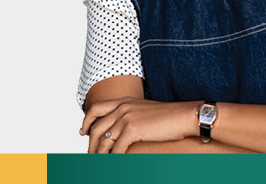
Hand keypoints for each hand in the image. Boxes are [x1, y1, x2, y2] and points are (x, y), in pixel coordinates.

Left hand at [79, 96, 200, 153]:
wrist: (183, 116)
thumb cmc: (167, 116)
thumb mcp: (143, 110)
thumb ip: (128, 115)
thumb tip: (118, 129)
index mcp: (124, 100)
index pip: (96, 108)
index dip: (86, 121)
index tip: (82, 132)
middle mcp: (122, 107)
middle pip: (96, 128)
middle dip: (91, 145)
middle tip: (91, 156)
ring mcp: (126, 117)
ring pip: (103, 141)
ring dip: (99, 156)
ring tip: (100, 163)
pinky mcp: (132, 129)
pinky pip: (116, 150)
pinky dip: (113, 160)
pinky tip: (115, 164)